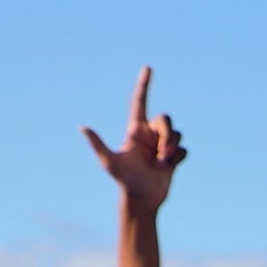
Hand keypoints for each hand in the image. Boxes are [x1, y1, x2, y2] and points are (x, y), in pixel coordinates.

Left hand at [83, 66, 186, 213]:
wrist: (142, 199)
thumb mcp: (109, 162)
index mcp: (135, 130)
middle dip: (167, 135)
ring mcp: (162, 145)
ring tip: (162, 164)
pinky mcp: (174, 157)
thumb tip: (82, 128)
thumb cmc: (123, 180)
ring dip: (171, 149)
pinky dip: (179, 158)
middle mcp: (149, 134)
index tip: (147, 68)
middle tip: (161, 154)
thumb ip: (98, 144)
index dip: (144, 84)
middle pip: (165, 119)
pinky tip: (169, 168)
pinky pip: (184, 149)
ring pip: (177, 134)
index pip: (140, 101)